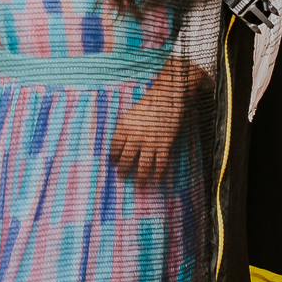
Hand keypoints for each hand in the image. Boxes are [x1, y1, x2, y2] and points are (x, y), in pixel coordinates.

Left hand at [110, 58, 204, 192]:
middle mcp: (135, 137)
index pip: (115, 146)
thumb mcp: (132, 114)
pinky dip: (158, 173)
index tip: (114, 162)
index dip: (114, 156)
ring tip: (138, 184)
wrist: (168, 97)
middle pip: (126, 158)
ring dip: (140, 177)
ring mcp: (150, 142)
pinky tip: (156, 180)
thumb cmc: (150, 103)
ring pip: (143, 165)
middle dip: (124, 169)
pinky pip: (160, 163)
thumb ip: (127, 128)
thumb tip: (122, 142)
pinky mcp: (164, 144)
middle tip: (122, 176)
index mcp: (124, 127)